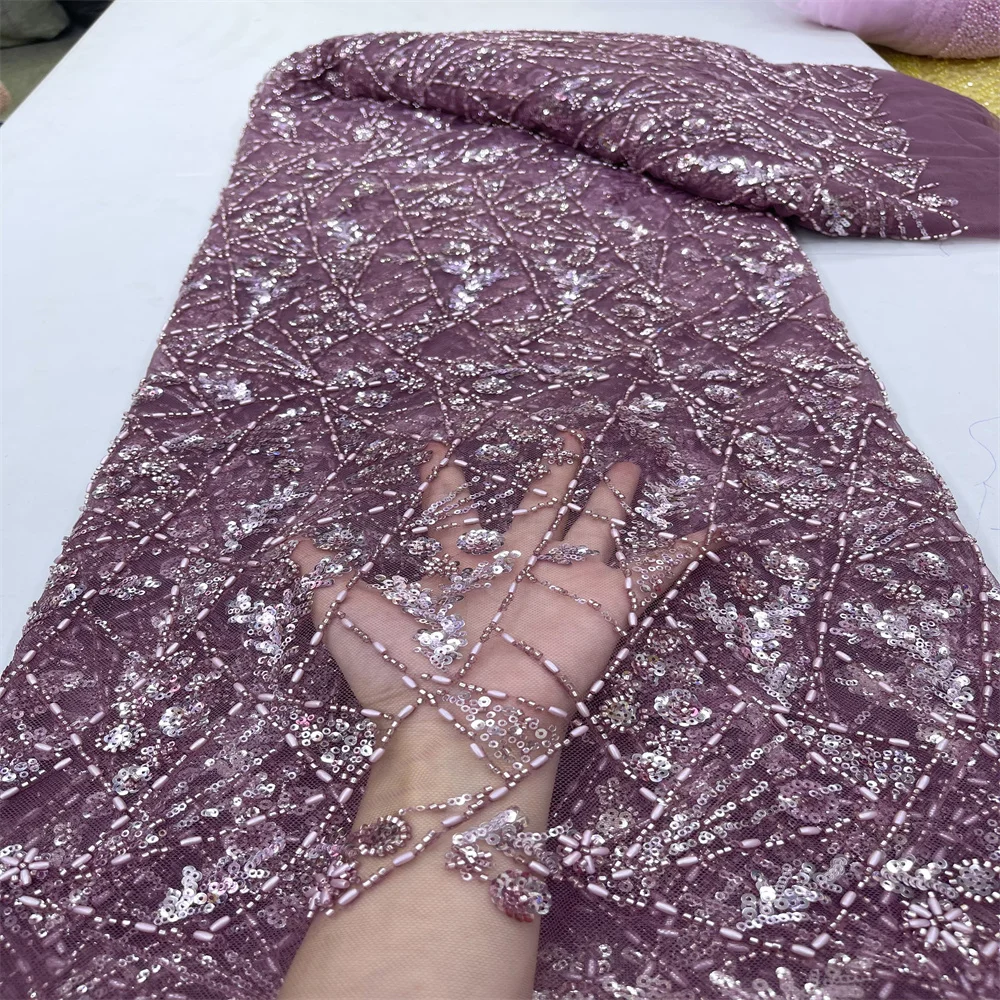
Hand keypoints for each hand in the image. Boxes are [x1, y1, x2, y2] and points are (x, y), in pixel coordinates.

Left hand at [291, 431, 718, 722]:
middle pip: (537, 510)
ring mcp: (563, 585)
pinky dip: (685, 554)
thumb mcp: (350, 616)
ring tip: (627, 462)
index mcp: (462, 572)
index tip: (439, 447)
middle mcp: (515, 573)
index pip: (454, 514)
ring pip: (595, 527)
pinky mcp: (605, 603)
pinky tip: (714, 531)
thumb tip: (291, 539)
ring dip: (611, 498)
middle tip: (567, 435)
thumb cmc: (406, 677)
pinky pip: (654, 572)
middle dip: (550, 474)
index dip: (446, 481)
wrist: (463, 727)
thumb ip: (323, 576)